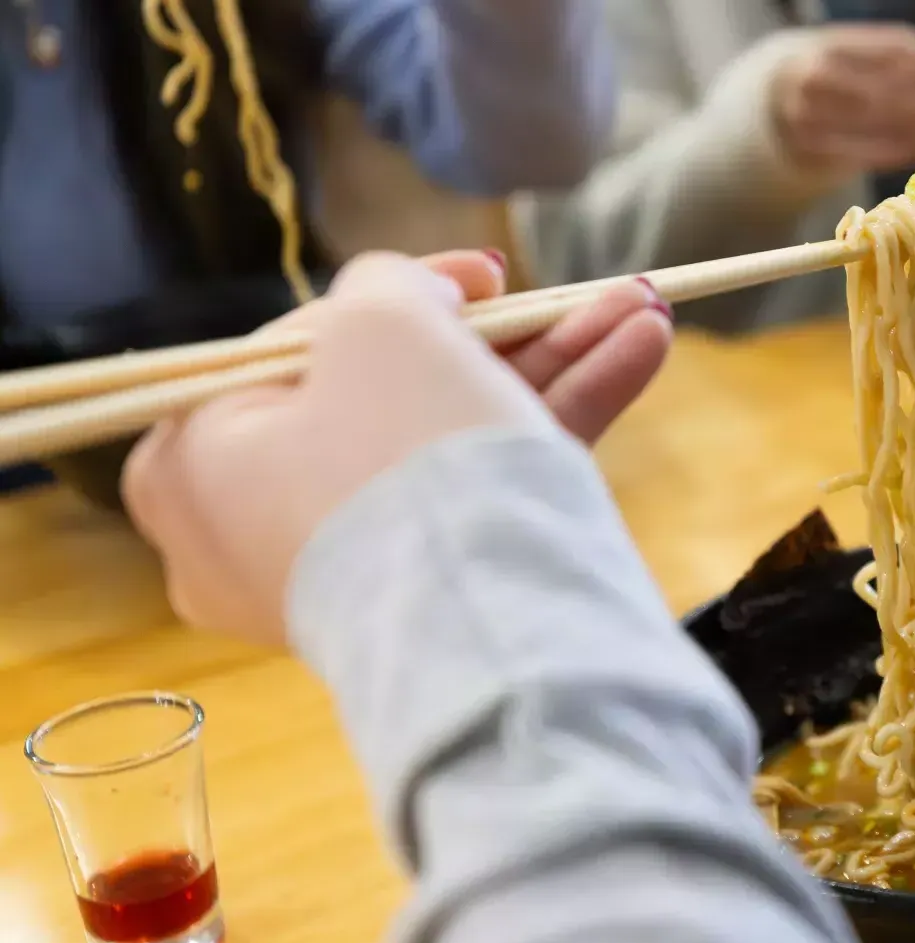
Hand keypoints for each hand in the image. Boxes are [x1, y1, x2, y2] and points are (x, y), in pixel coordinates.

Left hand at [122, 252, 673, 644]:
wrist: (475, 620)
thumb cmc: (394, 453)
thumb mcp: (378, 321)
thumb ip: (387, 283)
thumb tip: (413, 301)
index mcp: (192, 457)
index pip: (307, 347)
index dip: (411, 294)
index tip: (491, 272)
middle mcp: (250, 529)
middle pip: (396, 394)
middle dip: (513, 338)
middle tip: (584, 299)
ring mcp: (344, 574)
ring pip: (457, 441)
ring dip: (559, 370)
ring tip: (643, 315)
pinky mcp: (424, 603)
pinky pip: (482, 495)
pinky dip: (556, 426)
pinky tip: (638, 355)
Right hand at [772, 25, 914, 173]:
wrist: (774, 100)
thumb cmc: (838, 73)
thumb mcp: (868, 52)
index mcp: (828, 46)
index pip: (886, 51)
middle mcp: (814, 83)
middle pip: (886, 93)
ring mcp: (810, 122)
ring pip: (881, 128)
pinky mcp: (816, 155)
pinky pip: (872, 156)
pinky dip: (909, 148)